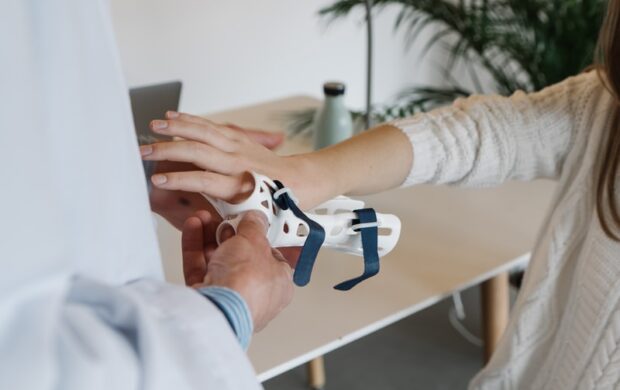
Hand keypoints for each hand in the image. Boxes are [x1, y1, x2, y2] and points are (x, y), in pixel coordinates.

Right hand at [148, 115, 286, 229]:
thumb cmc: (275, 204)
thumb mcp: (251, 219)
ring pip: (204, 132)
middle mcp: (238, 164)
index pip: (203, 180)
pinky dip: (191, 120)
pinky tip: (173, 117)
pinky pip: (211, 126)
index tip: (157, 181)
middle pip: (198, 152)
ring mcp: (239, 147)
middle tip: (144, 152)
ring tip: (154, 126)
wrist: (300, 181)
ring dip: (177, 127)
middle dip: (168, 150)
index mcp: (240, 187)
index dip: (179, 180)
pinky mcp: (240, 138)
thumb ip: (223, 220)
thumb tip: (201, 223)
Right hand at [183, 210, 293, 331]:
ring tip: (202, 218)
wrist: (217, 309)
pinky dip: (195, 248)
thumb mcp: (255, 241)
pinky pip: (201, 270)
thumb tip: (255, 218)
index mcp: (279, 285)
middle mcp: (256, 295)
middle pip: (242, 258)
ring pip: (219, 263)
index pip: (273, 257)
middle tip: (223, 219)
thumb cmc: (247, 283)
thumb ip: (254, 226)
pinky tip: (193, 227)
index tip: (249, 222)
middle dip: (229, 235)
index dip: (260, 238)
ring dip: (209, 238)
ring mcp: (230, 299)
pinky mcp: (207, 301)